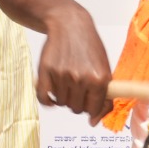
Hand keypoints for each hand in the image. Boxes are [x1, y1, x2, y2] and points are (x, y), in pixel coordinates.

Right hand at [36, 6, 113, 123]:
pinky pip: (44, 97)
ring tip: (66, 82)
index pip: (93, 109)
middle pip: (76, 108)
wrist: (69, 25)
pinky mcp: (46, 70)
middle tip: (76, 88)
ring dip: (63, 96)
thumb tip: (93, 123)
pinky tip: (51, 93)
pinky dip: (47, 100)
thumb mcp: (105, 70)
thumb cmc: (89, 47)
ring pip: (61, 102)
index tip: (87, 100)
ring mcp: (62, 74)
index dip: (90, 107)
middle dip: (77, 102)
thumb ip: (104, 98)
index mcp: (100, 79)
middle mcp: (81, 79)